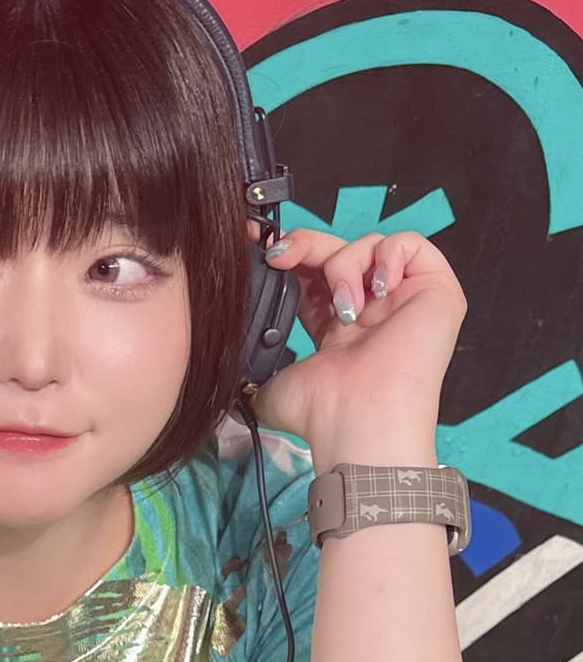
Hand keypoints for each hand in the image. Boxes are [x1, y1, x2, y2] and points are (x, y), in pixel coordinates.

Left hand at [246, 225, 467, 461]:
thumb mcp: (268, 385)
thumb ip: (251, 368)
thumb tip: (227, 358)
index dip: (292, 256)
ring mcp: (403, 300)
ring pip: (369, 246)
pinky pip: (411, 244)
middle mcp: (371, 312)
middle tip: (282, 257)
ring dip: (344, 266)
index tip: (264, 250)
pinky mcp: (435, 290)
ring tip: (345, 307)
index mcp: (335, 329)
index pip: (314, 275)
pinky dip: (387, 255)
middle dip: (307, 247)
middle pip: (338, 252)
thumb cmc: (322, 412)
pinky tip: (375, 288)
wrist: (356, 417)